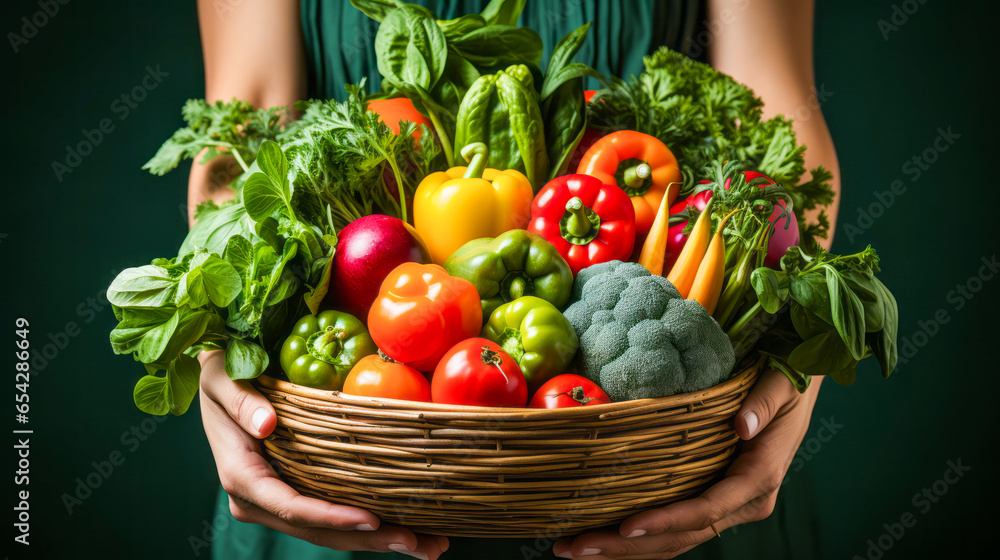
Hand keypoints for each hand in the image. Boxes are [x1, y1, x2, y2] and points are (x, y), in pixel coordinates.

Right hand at [198, 350, 448, 559]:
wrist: (219, 383)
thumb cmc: (222, 376)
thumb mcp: (221, 378)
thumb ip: (241, 401)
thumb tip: (266, 424)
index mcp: (241, 476)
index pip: (292, 507)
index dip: (333, 517)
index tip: (371, 518)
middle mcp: (258, 499)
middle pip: (318, 530)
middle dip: (369, 539)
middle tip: (419, 543)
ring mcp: (276, 502)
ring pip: (328, 533)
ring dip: (378, 541)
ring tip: (427, 546)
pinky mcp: (294, 495)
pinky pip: (330, 519)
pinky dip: (367, 527)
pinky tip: (409, 528)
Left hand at [552, 368, 821, 558]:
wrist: (794, 386)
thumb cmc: (786, 381)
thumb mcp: (782, 384)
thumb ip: (763, 404)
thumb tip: (742, 425)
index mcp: (759, 478)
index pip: (708, 508)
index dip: (667, 520)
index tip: (627, 526)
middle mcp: (743, 502)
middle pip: (681, 535)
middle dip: (626, 547)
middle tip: (575, 547)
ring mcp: (727, 506)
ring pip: (673, 540)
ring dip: (623, 550)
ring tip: (572, 548)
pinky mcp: (712, 500)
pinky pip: (674, 528)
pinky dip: (638, 539)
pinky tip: (600, 539)